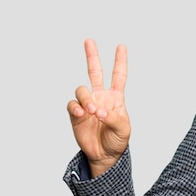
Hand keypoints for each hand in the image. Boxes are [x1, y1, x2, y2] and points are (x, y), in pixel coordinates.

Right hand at [66, 39, 130, 176]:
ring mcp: (87, 104)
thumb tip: (99, 111)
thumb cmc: (117, 140)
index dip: (120, 61)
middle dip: (92, 56)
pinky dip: (76, 107)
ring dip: (86, 98)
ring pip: (82, 90)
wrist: (105, 155)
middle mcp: (100, 97)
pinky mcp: (76, 114)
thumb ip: (114, 118)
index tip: (121, 46)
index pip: (118, 76)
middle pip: (95, 72)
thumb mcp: (123, 129)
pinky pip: (72, 104)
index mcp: (116, 98)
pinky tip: (82, 114)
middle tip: (89, 41)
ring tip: (92, 111)